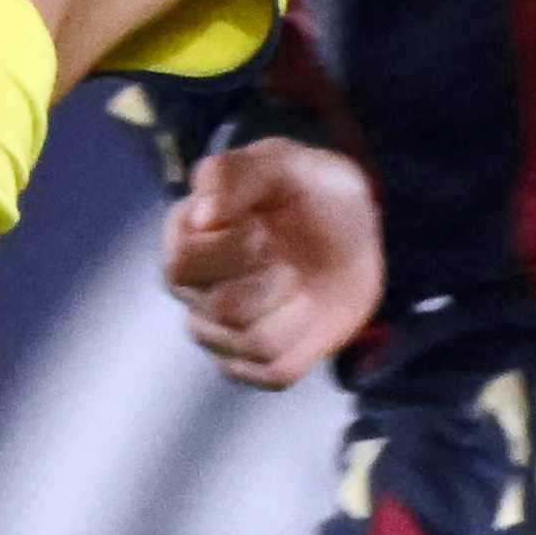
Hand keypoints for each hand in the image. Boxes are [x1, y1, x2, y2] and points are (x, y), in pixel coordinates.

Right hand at [162, 136, 382, 389]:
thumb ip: (235, 174)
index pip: (182, 264)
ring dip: (296, 306)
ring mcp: (219, 332)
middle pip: (221, 308)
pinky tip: (307, 310)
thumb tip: (202, 215)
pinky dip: (306, 341)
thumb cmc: (308, 191)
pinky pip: (275, 371)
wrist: (353, 231)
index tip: (261, 222)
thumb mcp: (281, 163)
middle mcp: (192, 289)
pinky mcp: (252, 363)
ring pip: (253, 342)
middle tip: (288, 250)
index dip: (232, 247)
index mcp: (184, 236)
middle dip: (274, 275)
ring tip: (302, 278)